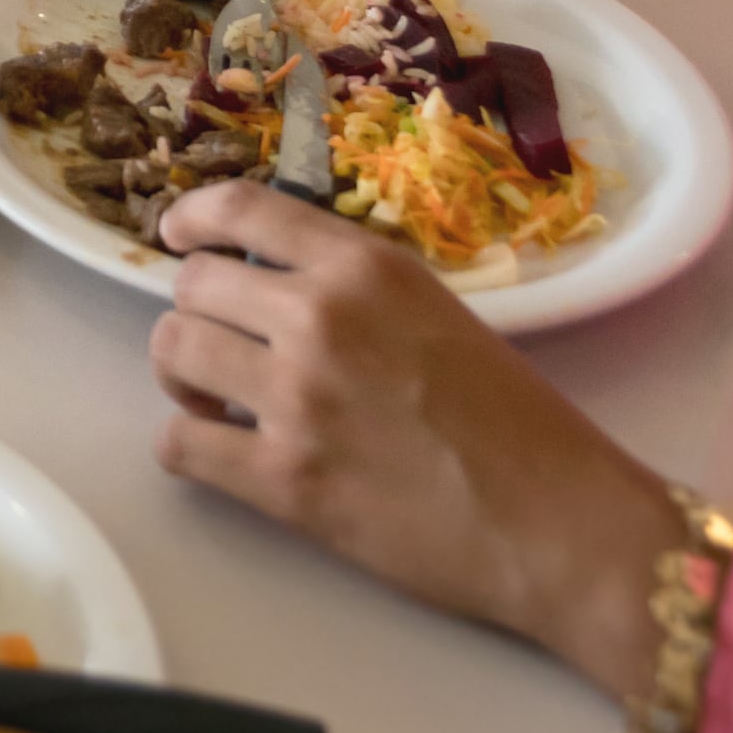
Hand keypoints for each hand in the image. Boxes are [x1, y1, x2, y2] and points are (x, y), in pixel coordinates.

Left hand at [148, 183, 684, 704]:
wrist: (557, 523)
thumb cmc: (518, 423)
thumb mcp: (438, 312)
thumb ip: (356, 290)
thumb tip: (274, 286)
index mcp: (365, 267)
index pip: (241, 209)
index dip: (193, 217)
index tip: (177, 237)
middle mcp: (318, 318)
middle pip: (193, 285)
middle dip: (197, 313)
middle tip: (223, 347)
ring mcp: (295, 399)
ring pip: (174, 352)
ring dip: (184, 375)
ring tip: (216, 402)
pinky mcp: (283, 480)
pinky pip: (177, 445)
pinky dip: (186, 445)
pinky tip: (219, 454)